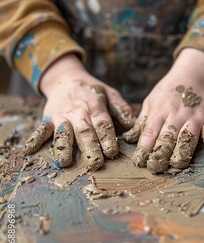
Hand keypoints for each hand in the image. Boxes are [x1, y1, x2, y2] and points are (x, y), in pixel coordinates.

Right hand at [24, 54, 134, 170]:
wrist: (65, 78)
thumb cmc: (91, 91)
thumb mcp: (109, 93)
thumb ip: (121, 108)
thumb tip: (133, 124)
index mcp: (95, 104)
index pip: (103, 123)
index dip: (107, 137)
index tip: (112, 152)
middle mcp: (78, 111)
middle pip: (84, 131)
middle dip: (90, 147)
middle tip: (96, 163)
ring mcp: (61, 115)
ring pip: (64, 132)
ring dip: (64, 147)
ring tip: (65, 162)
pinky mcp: (47, 118)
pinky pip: (40, 129)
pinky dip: (35, 139)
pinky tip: (30, 150)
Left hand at [123, 48, 203, 173]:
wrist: (192, 74)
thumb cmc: (168, 92)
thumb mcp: (151, 101)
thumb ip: (141, 121)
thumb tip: (128, 139)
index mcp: (160, 110)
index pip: (150, 131)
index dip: (144, 147)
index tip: (139, 161)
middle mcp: (177, 113)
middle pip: (168, 136)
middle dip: (161, 153)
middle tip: (155, 167)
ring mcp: (195, 116)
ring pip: (188, 136)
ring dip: (183, 151)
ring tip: (177, 164)